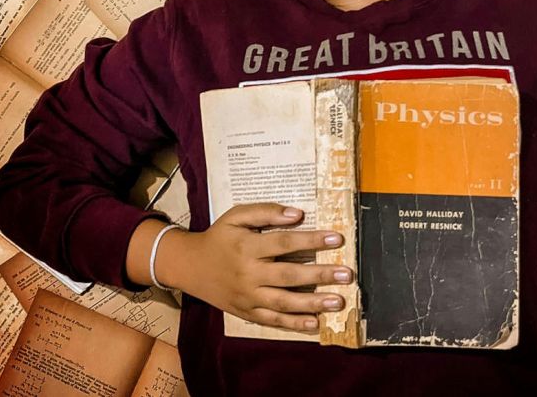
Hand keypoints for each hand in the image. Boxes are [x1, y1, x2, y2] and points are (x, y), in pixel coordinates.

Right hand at [166, 203, 352, 332]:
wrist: (190, 266)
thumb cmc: (219, 237)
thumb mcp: (236, 216)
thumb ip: (266, 212)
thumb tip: (297, 214)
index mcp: (247, 247)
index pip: (284, 243)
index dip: (312, 240)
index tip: (338, 238)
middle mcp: (248, 274)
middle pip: (289, 276)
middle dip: (320, 275)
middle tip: (346, 274)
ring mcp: (248, 296)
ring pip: (283, 303)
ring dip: (313, 303)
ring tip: (338, 300)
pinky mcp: (246, 312)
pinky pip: (272, 320)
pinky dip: (293, 324)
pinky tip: (315, 323)